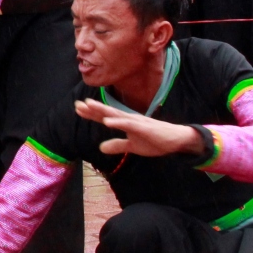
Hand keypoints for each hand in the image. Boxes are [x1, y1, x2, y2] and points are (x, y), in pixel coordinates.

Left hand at [75, 98, 207, 157]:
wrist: (176, 141)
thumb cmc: (155, 141)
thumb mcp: (132, 147)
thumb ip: (117, 145)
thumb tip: (100, 148)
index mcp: (126, 123)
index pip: (105, 117)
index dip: (92, 114)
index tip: (77, 109)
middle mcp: (129, 119)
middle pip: (108, 112)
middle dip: (92, 109)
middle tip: (77, 105)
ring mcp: (136, 122)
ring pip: (116, 114)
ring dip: (102, 110)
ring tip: (88, 106)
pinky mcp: (144, 127)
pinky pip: (129, 124)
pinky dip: (117, 122)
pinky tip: (107, 121)